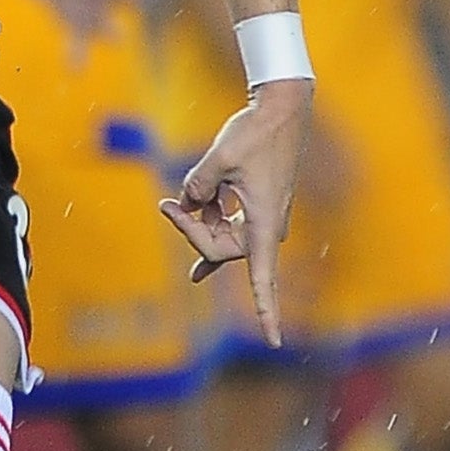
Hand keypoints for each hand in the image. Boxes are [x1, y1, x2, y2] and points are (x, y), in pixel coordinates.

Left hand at [161, 78, 308, 344]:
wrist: (283, 110)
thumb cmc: (256, 133)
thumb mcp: (218, 159)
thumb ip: (198, 188)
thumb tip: (188, 202)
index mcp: (262, 224)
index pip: (263, 279)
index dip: (267, 311)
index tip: (272, 340)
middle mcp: (265, 227)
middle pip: (220, 251)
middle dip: (191, 234)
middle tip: (166, 205)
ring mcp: (261, 218)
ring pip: (221, 238)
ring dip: (197, 222)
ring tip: (175, 200)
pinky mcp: (257, 206)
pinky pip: (227, 224)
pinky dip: (208, 214)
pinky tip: (188, 204)